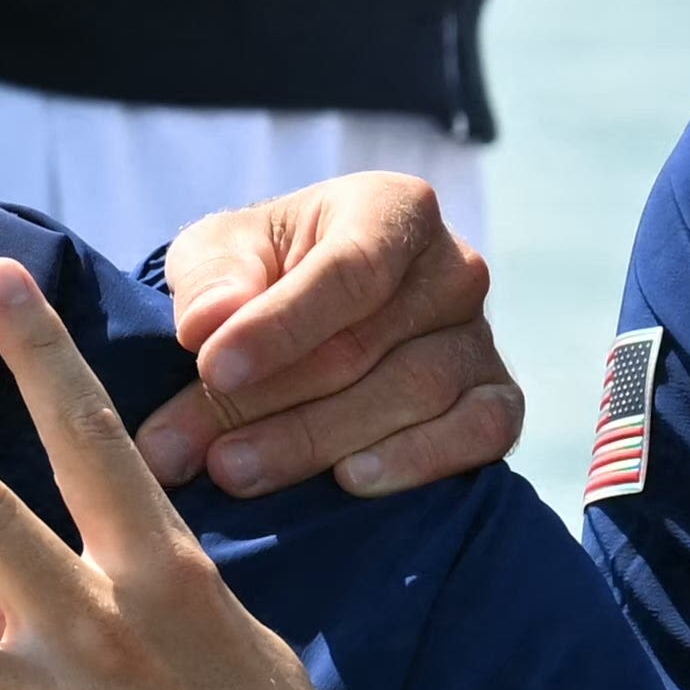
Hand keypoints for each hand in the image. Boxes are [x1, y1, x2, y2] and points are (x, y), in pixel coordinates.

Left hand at [145, 172, 522, 501]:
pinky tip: (352, 480)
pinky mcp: (498, 400)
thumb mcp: (216, 255)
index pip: (348, 269)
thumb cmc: (259, 276)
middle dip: (267, 402)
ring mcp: (480, 337)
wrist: (303, 323)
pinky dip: (419, 459)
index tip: (214, 368)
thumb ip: (210, 279)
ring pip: (413, 394)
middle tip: (192, 449)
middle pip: (365, 345)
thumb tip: (209, 323)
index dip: (280, 325)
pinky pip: (482, 430)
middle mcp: (453, 268)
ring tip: (234, 472)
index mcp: (392, 209)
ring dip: (315, 442)